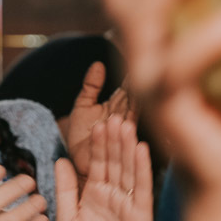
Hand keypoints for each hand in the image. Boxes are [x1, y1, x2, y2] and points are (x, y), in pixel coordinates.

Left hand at [57, 115, 151, 220]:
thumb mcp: (66, 217)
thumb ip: (65, 189)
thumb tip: (59, 160)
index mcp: (96, 193)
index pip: (98, 162)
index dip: (98, 144)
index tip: (96, 123)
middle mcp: (114, 195)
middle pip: (115, 162)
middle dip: (114, 140)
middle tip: (114, 116)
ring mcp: (128, 205)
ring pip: (128, 170)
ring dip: (128, 148)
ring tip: (126, 125)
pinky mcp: (141, 217)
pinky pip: (141, 190)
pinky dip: (142, 170)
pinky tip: (141, 151)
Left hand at [65, 61, 133, 177]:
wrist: (75, 161)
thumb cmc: (80, 137)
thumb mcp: (82, 106)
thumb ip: (90, 86)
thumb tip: (98, 64)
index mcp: (116, 106)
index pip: (127, 89)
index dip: (131, 76)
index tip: (138, 59)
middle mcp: (123, 118)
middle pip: (134, 101)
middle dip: (139, 87)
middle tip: (145, 73)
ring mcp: (122, 133)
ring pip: (132, 117)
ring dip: (135, 106)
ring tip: (138, 90)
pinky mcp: (118, 148)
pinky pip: (123, 138)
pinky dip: (127, 130)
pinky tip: (128, 121)